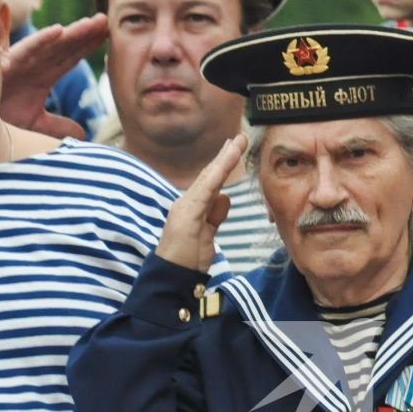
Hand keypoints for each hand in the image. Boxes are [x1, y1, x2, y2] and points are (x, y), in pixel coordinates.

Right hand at [0, 14, 107, 138]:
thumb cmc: (2, 115)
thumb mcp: (35, 122)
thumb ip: (58, 125)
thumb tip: (81, 134)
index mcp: (44, 74)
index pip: (71, 57)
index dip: (90, 45)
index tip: (110, 35)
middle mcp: (35, 64)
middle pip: (66, 46)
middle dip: (86, 33)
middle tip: (107, 20)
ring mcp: (22, 62)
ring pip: (52, 44)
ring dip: (73, 32)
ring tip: (93, 23)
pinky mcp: (7, 64)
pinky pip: (27, 49)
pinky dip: (41, 40)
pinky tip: (59, 30)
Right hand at [155, 134, 244, 269]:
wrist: (171, 275)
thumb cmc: (187, 257)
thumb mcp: (208, 234)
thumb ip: (215, 216)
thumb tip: (224, 197)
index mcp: (193, 206)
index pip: (211, 181)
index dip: (223, 163)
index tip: (235, 147)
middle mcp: (187, 202)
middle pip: (210, 174)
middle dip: (226, 154)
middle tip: (241, 136)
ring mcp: (185, 207)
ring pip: (208, 179)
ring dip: (224, 160)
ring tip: (238, 143)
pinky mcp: (186, 216)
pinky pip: (203, 193)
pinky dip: (214, 178)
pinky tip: (223, 165)